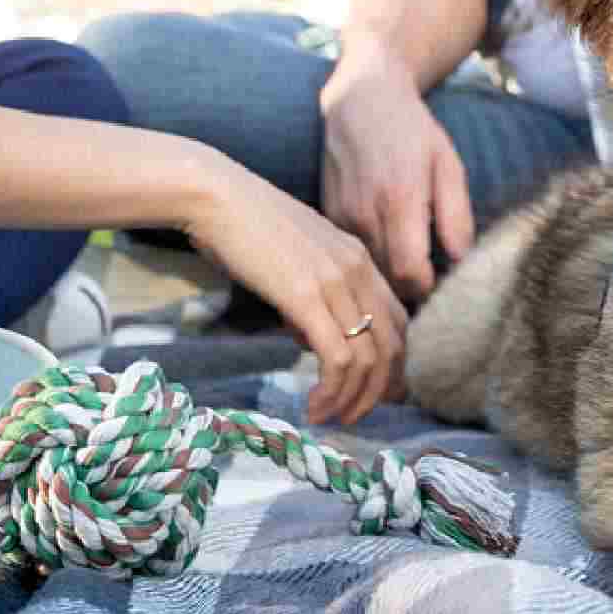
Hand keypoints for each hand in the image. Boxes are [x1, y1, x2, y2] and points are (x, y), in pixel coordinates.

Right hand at [180, 151, 409, 424]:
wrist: (214, 196)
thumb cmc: (242, 228)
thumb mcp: (294, 261)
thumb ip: (312, 296)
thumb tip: (310, 338)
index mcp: (359, 258)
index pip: (399, 321)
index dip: (395, 363)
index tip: (376, 392)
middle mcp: (359, 269)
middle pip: (394, 345)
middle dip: (381, 390)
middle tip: (357, 416)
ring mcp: (337, 282)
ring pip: (370, 358)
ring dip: (353, 399)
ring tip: (330, 418)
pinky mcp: (307, 297)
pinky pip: (338, 357)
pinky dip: (332, 391)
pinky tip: (313, 406)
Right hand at [318, 39, 475, 301]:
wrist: (360, 101)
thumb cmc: (413, 132)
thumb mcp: (448, 166)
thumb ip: (456, 216)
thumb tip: (461, 261)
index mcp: (400, 200)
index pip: (410, 273)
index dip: (429, 289)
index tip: (443, 285)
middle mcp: (365, 212)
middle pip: (387, 280)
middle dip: (411, 290)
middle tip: (432, 285)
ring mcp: (341, 216)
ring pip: (367, 271)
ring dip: (389, 279)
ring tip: (411, 271)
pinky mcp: (328, 216)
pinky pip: (352, 255)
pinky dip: (370, 262)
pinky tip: (387, 251)